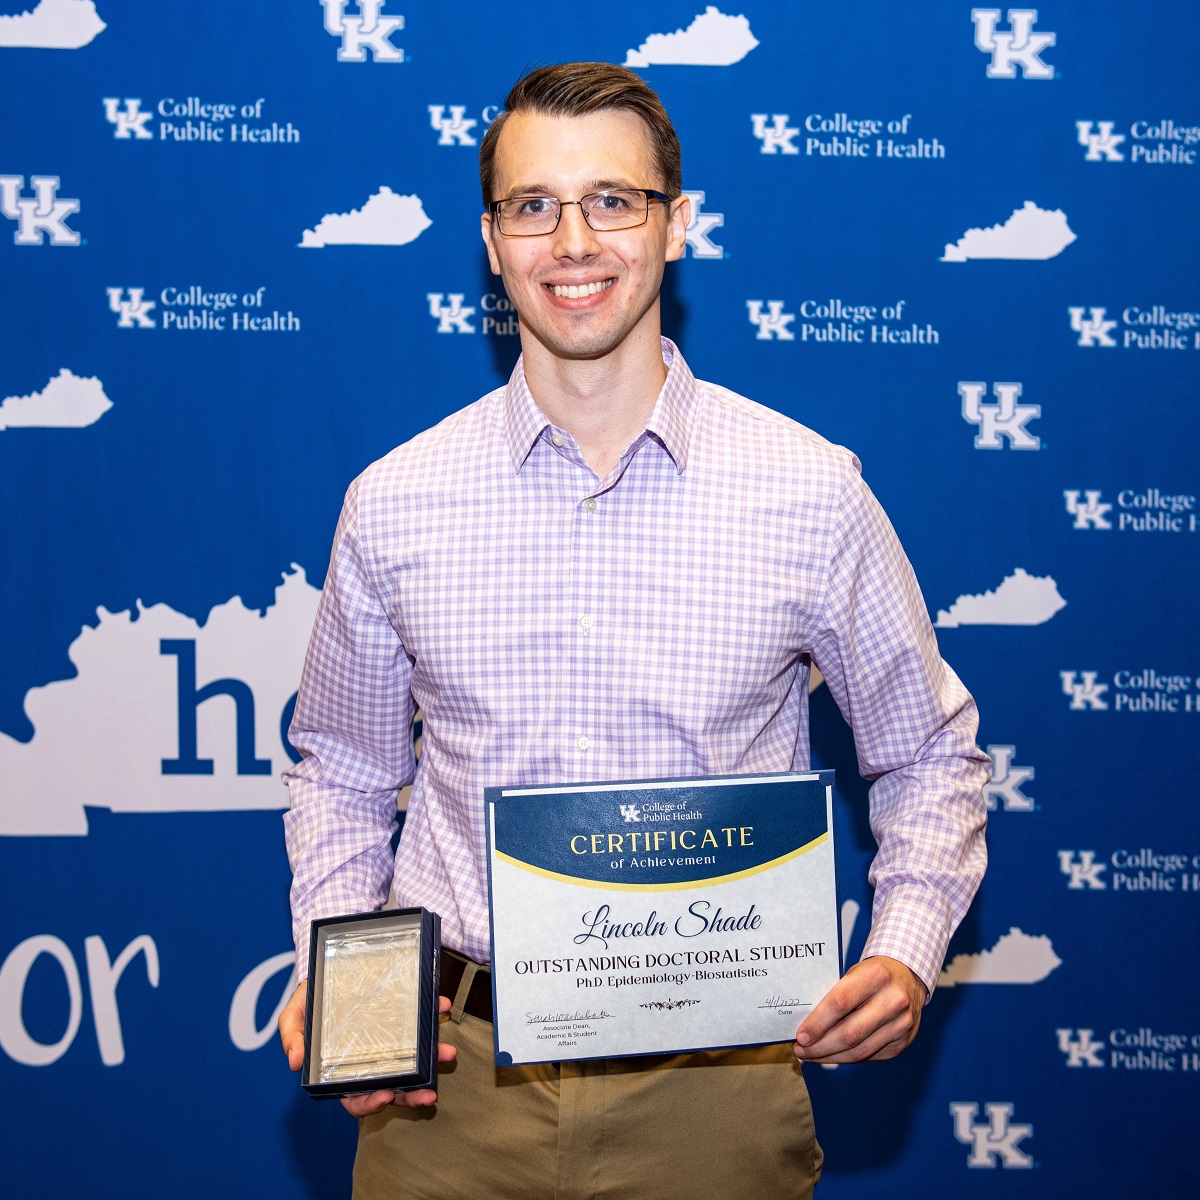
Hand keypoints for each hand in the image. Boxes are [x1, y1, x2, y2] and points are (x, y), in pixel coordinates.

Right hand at [278, 981, 456, 1114]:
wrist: (328, 969)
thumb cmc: (310, 999)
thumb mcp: (294, 1015)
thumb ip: (293, 1036)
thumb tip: (296, 1062)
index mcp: (342, 1070)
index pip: (357, 1097)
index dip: (371, 1103)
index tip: (386, 1097)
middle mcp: (370, 1059)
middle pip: (392, 1087)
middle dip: (413, 1094)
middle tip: (429, 1094)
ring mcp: (390, 1040)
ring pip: (414, 1060)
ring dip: (433, 1059)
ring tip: (448, 1054)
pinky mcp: (403, 1017)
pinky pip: (422, 1020)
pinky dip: (435, 1013)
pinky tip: (443, 1006)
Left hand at [793, 956, 925, 1063]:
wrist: (908, 978)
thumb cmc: (874, 974)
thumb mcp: (855, 973)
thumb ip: (835, 995)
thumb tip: (806, 1024)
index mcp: (876, 976)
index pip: (840, 1003)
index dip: (817, 1023)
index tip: (801, 1035)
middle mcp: (893, 1001)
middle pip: (850, 1033)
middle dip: (820, 1046)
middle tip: (800, 1050)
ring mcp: (901, 1024)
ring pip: (859, 1051)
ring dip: (831, 1057)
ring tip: (811, 1055)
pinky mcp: (903, 1042)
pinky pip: (869, 1056)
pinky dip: (846, 1058)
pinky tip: (832, 1055)